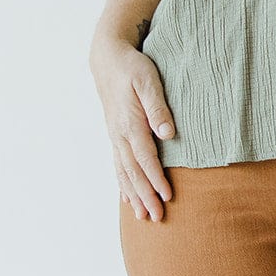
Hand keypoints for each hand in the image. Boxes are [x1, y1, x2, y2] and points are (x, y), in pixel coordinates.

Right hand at [90, 36, 175, 221]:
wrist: (108, 58)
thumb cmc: (132, 67)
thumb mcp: (148, 81)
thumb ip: (158, 107)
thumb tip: (167, 133)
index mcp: (130, 123)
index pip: (145, 158)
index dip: (156, 179)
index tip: (167, 197)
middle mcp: (120, 134)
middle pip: (134, 172)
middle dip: (145, 196)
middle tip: (158, 217)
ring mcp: (115, 137)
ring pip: (124, 172)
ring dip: (133, 196)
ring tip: (143, 216)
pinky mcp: (115, 136)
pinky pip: (118, 166)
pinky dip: (123, 185)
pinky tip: (128, 199)